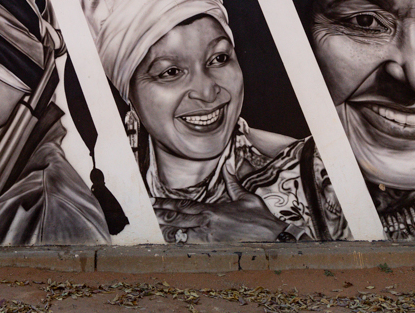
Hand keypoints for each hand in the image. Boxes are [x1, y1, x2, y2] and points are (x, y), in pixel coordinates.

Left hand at [152, 172, 285, 243]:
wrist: (272, 235)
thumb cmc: (260, 218)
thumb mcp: (245, 197)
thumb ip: (232, 183)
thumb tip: (227, 167)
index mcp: (211, 208)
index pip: (183, 204)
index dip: (165, 202)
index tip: (151, 201)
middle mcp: (206, 220)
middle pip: (176, 217)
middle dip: (158, 215)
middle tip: (142, 213)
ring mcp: (208, 235)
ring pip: (179, 231)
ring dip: (163, 230)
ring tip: (147, 228)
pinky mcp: (214, 247)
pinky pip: (191, 245)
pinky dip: (178, 244)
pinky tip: (166, 244)